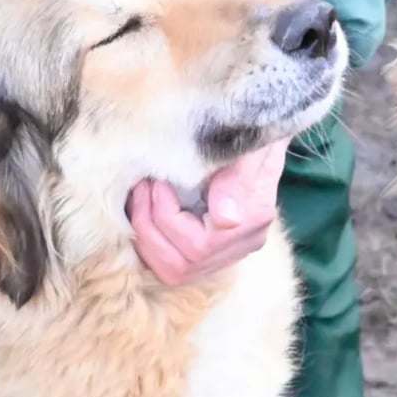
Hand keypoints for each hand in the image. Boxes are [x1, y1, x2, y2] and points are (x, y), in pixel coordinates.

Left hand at [128, 138, 290, 284]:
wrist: (255, 125)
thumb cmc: (247, 129)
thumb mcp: (245, 146)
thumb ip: (235, 180)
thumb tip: (225, 219)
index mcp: (254, 219)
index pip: (200, 244)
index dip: (167, 215)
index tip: (157, 180)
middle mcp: (244, 243)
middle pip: (183, 265)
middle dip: (150, 228)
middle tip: (143, 188)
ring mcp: (229, 251)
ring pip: (174, 272)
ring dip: (147, 237)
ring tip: (141, 198)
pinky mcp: (214, 251)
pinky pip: (173, 264)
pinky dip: (151, 241)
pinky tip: (146, 211)